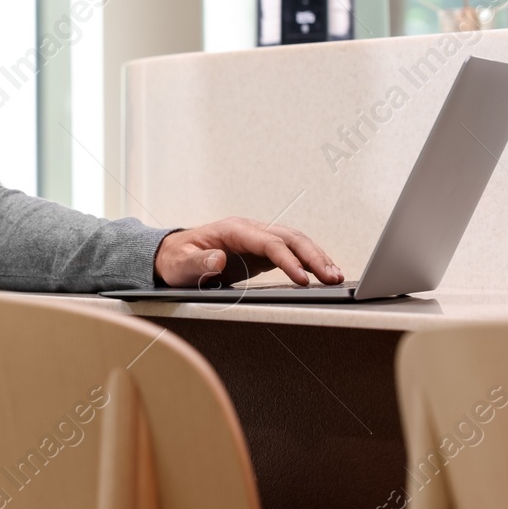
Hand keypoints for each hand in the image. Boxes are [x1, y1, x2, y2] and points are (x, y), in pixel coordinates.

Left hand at [152, 217, 341, 287]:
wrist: (172, 255)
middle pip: (289, 237)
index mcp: (233, 230)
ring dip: (316, 256)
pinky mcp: (260, 251)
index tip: (303, 279)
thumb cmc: (176, 259)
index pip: (269, 242)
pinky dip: (309, 261)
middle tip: (332, 277)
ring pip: (295, 241)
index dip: (288, 260)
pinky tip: (323, 273)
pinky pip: (291, 251)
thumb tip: (218, 259)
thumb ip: (198, 262)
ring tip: (336, 276)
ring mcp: (257, 238)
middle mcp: (249, 229)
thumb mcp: (180, 264)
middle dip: (313, 256)